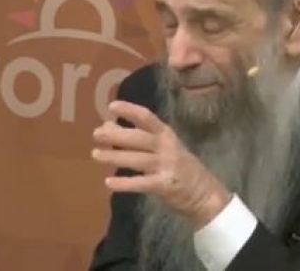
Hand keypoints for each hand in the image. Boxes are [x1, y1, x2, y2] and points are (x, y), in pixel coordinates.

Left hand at [91, 100, 231, 228]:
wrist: (204, 192)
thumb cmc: (179, 165)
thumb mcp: (162, 147)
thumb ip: (137, 137)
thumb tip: (107, 126)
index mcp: (166, 134)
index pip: (147, 117)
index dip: (129, 110)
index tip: (111, 107)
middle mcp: (166, 147)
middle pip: (139, 138)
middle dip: (117, 135)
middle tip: (96, 134)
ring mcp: (166, 166)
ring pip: (137, 159)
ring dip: (115, 157)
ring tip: (95, 155)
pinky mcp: (165, 186)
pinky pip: (141, 183)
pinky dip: (125, 183)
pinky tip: (108, 182)